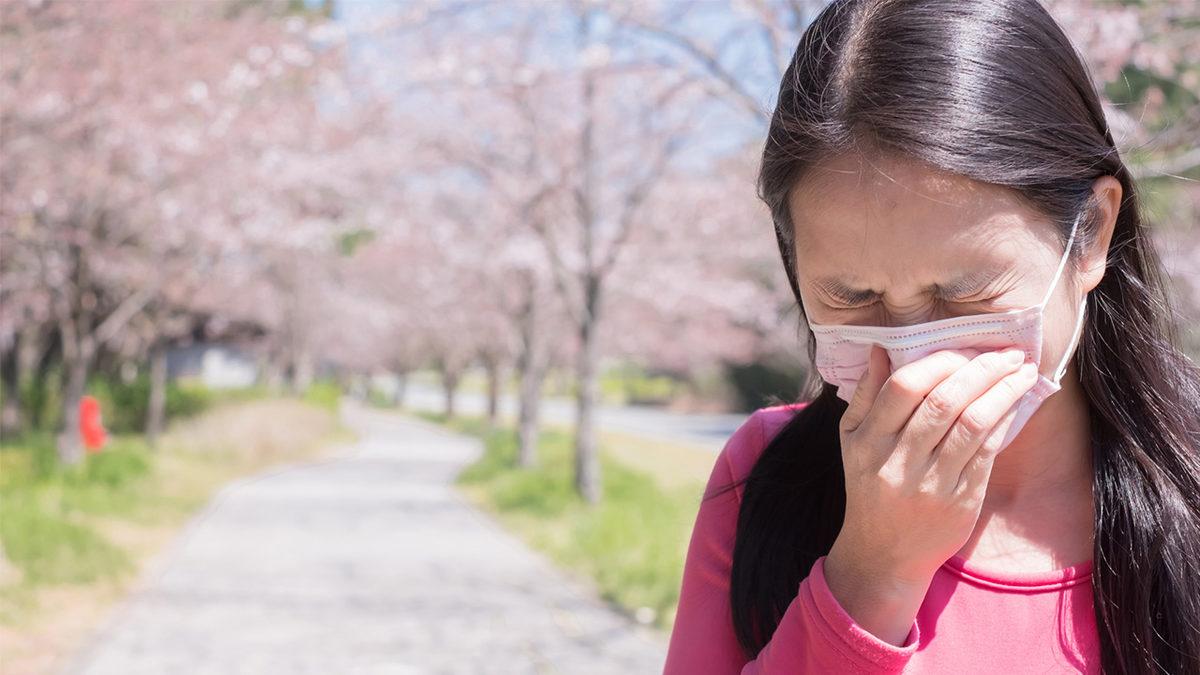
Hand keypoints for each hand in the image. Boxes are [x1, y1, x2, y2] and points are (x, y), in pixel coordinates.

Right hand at [822, 345, 1037, 644]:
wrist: (884, 553)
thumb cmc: (868, 485)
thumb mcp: (852, 440)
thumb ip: (865, 394)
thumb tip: (880, 349)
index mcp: (868, 442)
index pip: (905, 388)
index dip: (940, 362)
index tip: (966, 349)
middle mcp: (898, 463)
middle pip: (945, 403)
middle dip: (982, 370)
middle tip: (1007, 353)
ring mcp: (931, 485)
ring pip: (973, 425)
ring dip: (1004, 391)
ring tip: (1023, 371)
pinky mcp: (961, 502)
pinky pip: (988, 452)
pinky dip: (1004, 421)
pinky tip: (1015, 402)